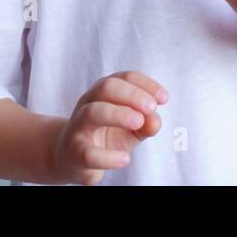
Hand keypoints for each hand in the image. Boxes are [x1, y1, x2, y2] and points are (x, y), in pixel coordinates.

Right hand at [52, 71, 167, 184]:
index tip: (164, 98)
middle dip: (132, 94)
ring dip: (119, 114)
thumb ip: (147, 123)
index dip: (146, 84)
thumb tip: (155, 121)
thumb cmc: (107, 136)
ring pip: (93, 112)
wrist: (72, 158)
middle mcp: (89, 103)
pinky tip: (125, 159)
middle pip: (107, 86)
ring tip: (138, 123)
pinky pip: (88, 153)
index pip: (126, 77)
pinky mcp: (74, 152)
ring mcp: (78, 126)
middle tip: (152, 108)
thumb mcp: (133, 128)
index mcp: (104, 92)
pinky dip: (108, 157)